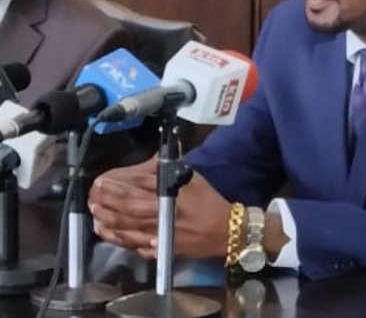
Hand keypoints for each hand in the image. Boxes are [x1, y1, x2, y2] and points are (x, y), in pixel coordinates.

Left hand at [89, 156, 231, 258]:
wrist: (225, 231)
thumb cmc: (208, 202)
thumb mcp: (192, 179)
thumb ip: (167, 173)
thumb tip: (146, 165)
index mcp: (170, 196)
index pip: (137, 188)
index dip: (117, 186)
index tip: (101, 181)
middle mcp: (161, 215)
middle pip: (127, 208)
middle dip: (106, 201)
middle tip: (92, 194)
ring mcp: (158, 234)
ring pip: (125, 227)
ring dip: (106, 219)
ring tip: (94, 211)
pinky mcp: (158, 248)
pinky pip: (131, 243)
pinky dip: (116, 237)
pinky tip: (105, 230)